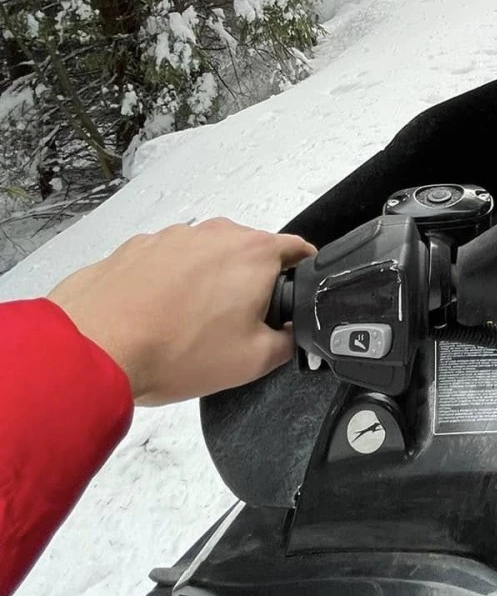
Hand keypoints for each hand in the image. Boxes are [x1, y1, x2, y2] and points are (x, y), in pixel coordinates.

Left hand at [47, 219, 314, 404]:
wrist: (95, 348)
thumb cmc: (170, 349)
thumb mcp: (253, 361)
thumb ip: (288, 342)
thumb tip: (292, 334)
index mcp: (254, 253)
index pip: (299, 251)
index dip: (302, 278)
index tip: (293, 300)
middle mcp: (216, 234)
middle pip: (250, 255)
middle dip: (249, 287)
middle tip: (235, 329)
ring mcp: (172, 237)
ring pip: (206, 259)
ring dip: (207, 286)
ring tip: (188, 329)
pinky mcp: (137, 248)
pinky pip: (167, 264)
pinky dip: (169, 286)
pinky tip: (157, 320)